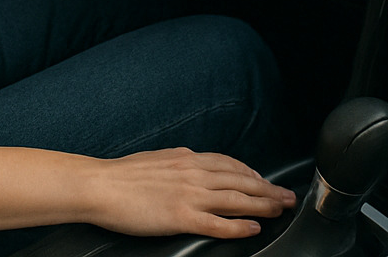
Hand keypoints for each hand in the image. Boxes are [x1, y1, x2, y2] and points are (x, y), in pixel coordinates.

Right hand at [82, 148, 297, 238]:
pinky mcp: (182, 218)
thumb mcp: (157, 160)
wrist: (101, 185)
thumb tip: (191, 166)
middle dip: (268, 189)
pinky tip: (252, 229)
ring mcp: (190, 196)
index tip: (263, 180)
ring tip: (280, 211)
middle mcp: (194, 174)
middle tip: (287, 196)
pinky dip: (239, 226)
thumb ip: (178, 164)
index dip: (251, 173)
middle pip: (241, 181)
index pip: (229, 164)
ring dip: (263, 205)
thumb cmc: (122, 175)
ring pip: (237, 200)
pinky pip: (218, 223)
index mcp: (186, 159)